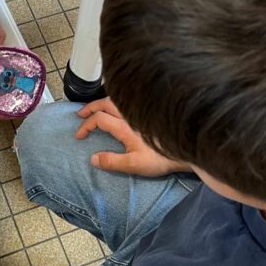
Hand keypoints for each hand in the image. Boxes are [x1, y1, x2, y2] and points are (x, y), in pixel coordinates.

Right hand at [75, 98, 190, 175]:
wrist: (186, 147)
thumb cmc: (163, 157)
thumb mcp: (134, 165)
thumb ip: (112, 162)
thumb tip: (93, 158)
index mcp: (125, 126)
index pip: (99, 119)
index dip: (86, 126)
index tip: (79, 135)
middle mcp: (131, 115)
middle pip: (105, 103)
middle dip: (90, 108)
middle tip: (81, 114)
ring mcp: (140, 112)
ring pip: (117, 99)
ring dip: (103, 102)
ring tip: (96, 108)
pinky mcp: (148, 113)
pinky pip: (128, 102)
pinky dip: (117, 102)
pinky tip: (119, 108)